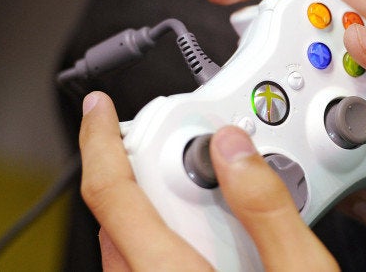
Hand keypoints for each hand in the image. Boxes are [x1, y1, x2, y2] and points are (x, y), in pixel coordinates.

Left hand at [79, 92, 337, 270]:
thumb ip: (268, 208)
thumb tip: (235, 149)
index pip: (109, 193)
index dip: (98, 141)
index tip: (97, 110)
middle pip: (115, 217)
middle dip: (139, 176)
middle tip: (177, 159)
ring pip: (128, 245)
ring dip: (152, 212)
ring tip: (204, 205)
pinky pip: (143, 266)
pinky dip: (163, 240)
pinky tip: (208, 244)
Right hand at [205, 0, 365, 230]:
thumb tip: (358, 37)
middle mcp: (364, 62)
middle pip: (295, 49)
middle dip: (283, 82)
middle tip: (297, 115)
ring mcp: (353, 103)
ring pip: (299, 110)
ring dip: (314, 147)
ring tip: (362, 170)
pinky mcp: (347, 140)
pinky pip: (316, 155)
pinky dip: (335, 181)